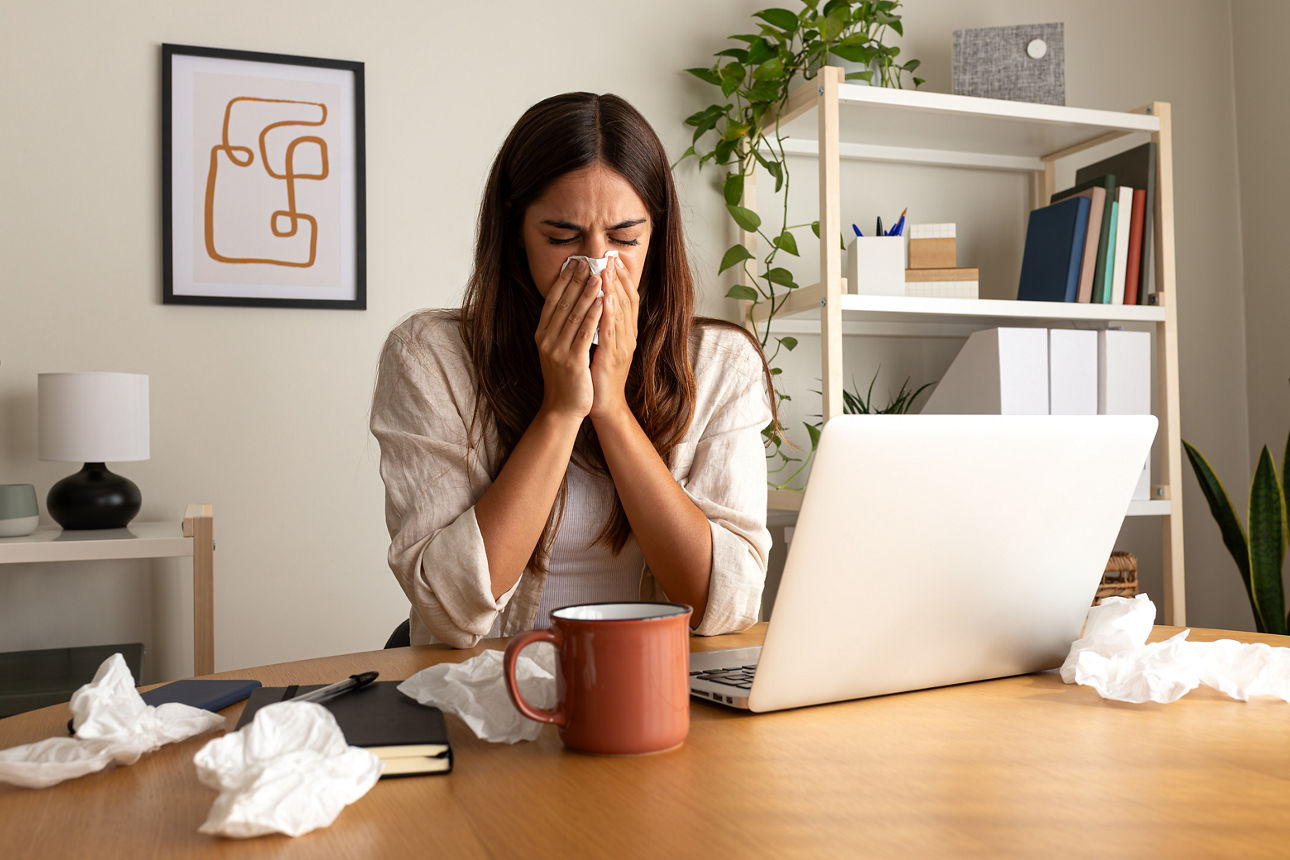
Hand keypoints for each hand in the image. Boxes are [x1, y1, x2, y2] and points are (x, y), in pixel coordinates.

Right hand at [534, 258, 602, 419]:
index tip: (575, 262)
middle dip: (576, 281)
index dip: (564, 280)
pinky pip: (584, 334)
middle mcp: (547, 339)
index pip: (553, 300)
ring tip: (598, 275)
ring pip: (574, 315)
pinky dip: (593, 316)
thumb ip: (560, 326)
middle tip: (587, 261)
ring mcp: (557, 350)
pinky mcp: (572, 361)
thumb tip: (570, 300)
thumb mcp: (557, 348)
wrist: (563, 408)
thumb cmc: (565, 378)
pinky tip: (602, 302)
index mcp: (542, 333)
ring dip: (587, 294)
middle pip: (563, 303)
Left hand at [590, 255, 638, 419]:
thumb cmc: (601, 376)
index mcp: (626, 333)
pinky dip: (608, 314)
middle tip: (611, 256)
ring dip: (613, 290)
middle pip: (627, 301)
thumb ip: (605, 325)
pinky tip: (603, 299)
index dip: (623, 278)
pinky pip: (610, 332)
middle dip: (619, 277)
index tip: (615, 258)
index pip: (628, 299)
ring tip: (606, 269)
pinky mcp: (612, 358)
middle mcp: (628, 337)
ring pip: (620, 313)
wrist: (604, 406)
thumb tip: (599, 302)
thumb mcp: (605, 346)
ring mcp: (622, 347)